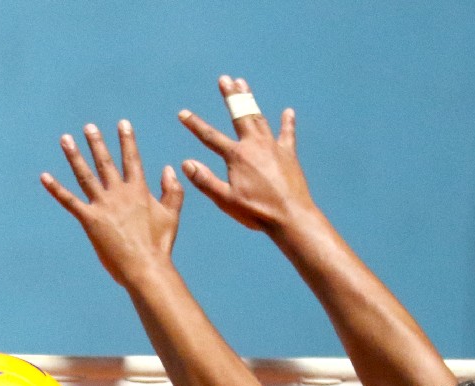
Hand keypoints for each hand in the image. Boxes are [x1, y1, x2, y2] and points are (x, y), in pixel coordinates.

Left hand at [40, 120, 184, 287]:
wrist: (146, 267)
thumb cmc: (160, 244)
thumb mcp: (171, 215)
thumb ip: (172, 190)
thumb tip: (168, 168)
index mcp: (139, 191)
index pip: (132, 159)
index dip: (127, 140)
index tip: (123, 123)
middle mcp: (119, 193)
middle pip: (105, 162)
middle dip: (97, 143)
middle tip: (89, 127)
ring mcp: (103, 206)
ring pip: (85, 175)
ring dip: (74, 156)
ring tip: (65, 139)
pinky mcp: (90, 220)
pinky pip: (69, 201)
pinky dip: (56, 189)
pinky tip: (44, 176)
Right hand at [177, 76, 313, 233]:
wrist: (291, 217)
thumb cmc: (257, 212)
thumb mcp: (225, 200)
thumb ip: (205, 180)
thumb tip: (186, 163)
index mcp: (237, 156)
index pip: (210, 136)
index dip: (194, 124)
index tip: (182, 113)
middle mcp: (255, 145)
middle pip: (239, 114)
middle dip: (230, 96)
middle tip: (225, 79)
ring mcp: (273, 147)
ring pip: (259, 117)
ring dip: (250, 100)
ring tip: (243, 84)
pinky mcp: (289, 155)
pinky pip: (287, 134)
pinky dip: (287, 123)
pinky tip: (288, 112)